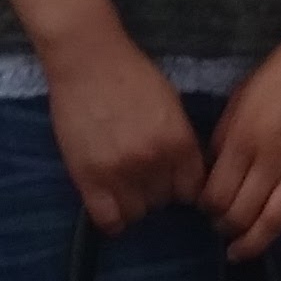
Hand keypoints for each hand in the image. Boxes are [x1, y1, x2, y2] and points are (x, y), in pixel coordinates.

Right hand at [40, 32, 206, 236]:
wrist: (88, 60)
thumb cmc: (131, 75)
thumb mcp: (171, 105)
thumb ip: (179, 141)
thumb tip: (185, 174)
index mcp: (179, 142)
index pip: (193, 190)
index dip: (183, 188)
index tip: (173, 183)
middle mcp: (154, 162)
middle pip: (164, 202)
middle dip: (157, 191)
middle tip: (143, 176)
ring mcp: (120, 172)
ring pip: (137, 214)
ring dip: (133, 202)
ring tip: (124, 184)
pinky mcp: (89, 178)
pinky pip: (107, 220)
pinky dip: (112, 219)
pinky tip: (111, 204)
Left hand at [203, 26, 280, 261]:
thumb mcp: (240, 98)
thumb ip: (224, 136)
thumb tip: (213, 173)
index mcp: (245, 138)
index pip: (217, 193)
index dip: (206, 208)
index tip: (205, 207)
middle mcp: (273, 158)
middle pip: (242, 213)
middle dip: (225, 228)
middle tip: (221, 228)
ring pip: (276, 221)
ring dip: (255, 244)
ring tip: (241, 251)